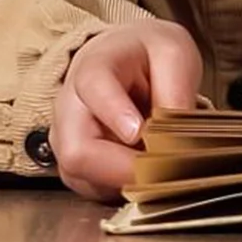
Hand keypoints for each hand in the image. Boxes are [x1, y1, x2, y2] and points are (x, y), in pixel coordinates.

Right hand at [49, 19, 201, 201]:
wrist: (126, 57)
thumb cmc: (148, 54)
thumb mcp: (174, 53)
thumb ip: (176, 91)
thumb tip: (175, 138)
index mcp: (94, 66)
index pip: (94, 88)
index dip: (115, 113)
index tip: (138, 132)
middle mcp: (69, 106)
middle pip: (77, 150)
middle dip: (122, 167)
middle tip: (162, 167)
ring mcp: (65, 139)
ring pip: (84, 177)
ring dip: (125, 179)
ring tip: (160, 163)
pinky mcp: (73, 165)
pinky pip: (92, 188)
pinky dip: (122, 185)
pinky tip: (147, 170)